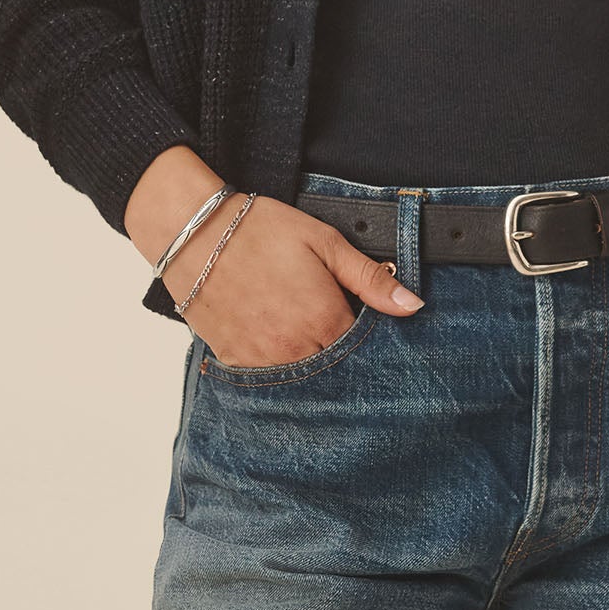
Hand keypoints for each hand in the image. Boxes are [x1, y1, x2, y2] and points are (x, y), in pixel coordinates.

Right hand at [125, 145, 423, 367]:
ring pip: (303, 377)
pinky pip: (267, 379)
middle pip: (335, 367)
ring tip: (298, 325)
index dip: (365, 333)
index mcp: (325, 319)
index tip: (359, 318)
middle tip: (324, 317)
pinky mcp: (235, 362)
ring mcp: (263, 360)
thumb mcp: (324, 243)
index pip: (364, 348)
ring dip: (309, 360)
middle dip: (339, 351)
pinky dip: (276, 364)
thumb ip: (370, 278)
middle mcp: (297, 349)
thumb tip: (413, 306)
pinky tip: (273, 336)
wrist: (195, 233)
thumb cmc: (261, 230)